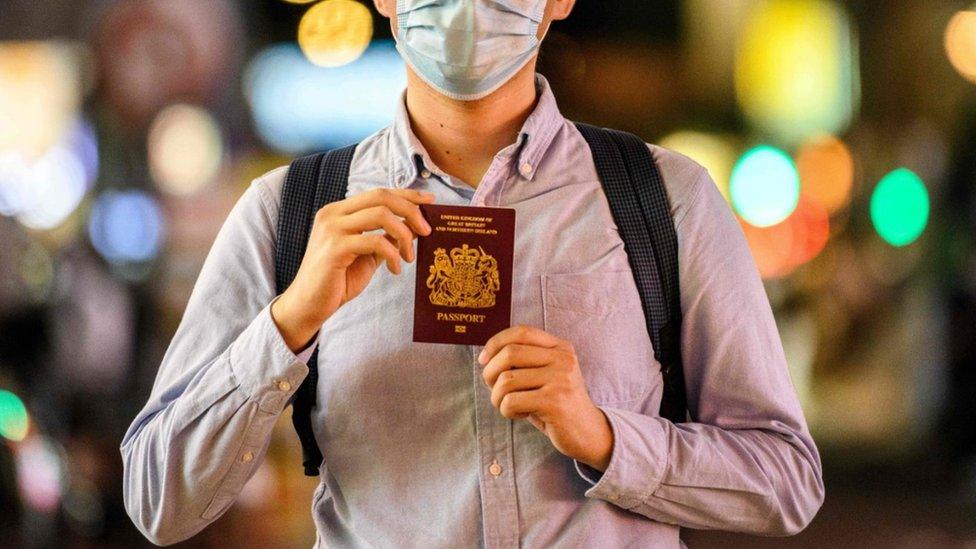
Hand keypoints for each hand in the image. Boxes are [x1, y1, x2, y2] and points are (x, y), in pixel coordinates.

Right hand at [272, 187, 435, 351]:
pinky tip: (396, 269)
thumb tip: (414, 226)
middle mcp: (333, 214)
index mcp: (339, 211)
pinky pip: (375, 242)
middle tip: (427, 231)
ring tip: (409, 256)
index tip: (430, 201)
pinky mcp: (335, 248)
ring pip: (381, 215)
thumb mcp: (367, 254)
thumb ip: (385, 238)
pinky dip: (393, 254)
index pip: (378, 193)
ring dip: (404, 234)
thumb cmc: (337, 280)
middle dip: (411, 211)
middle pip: (381, 197)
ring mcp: (332, 229)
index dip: (407, 194)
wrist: (309, 305)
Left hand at [478, 325, 613, 471]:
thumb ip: (524, 362)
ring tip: (509, 406)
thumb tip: (486, 357)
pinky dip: (507, 411)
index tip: (483, 360)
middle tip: (493, 389)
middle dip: (491, 373)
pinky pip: (511, 401)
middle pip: (510, 353)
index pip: (522, 332)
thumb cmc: (556, 405)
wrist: (588, 433)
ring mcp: (560, 379)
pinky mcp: (554, 402)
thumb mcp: (545, 376)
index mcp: (561, 347)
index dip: (496, 343)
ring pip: (506, 380)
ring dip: (497, 397)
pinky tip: (521, 415)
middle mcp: (563, 359)